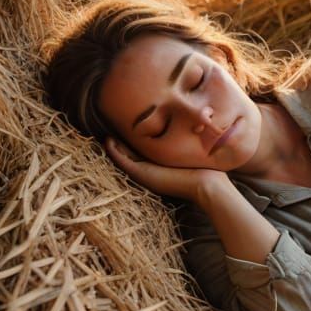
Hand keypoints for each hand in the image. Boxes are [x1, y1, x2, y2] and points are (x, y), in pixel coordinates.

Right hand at [103, 137, 228, 201]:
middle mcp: (149, 172)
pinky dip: (114, 152)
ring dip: (113, 149)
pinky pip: (122, 161)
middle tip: (109, 137)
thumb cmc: (201, 169)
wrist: (204, 184)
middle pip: (128, 158)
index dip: (131, 147)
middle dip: (119, 148)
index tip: (125, 135)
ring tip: (106, 139)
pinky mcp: (141, 173)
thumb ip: (185, 145)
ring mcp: (144, 173)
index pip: (140, 156)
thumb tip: (196, 127)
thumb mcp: (189, 154)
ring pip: (123, 160)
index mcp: (159, 168)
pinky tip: (108, 142)